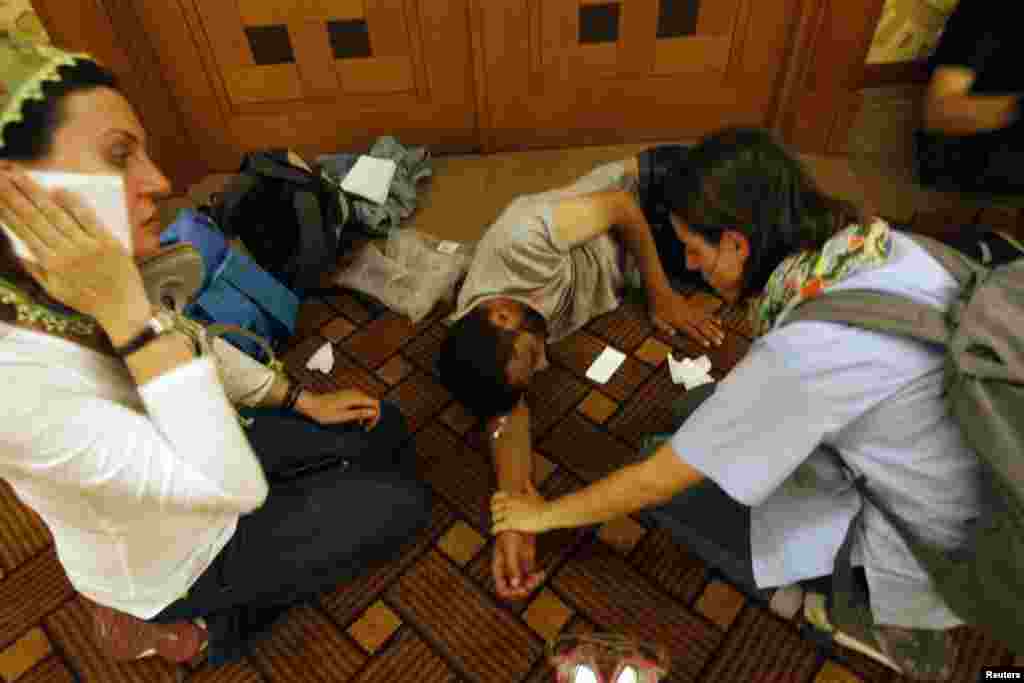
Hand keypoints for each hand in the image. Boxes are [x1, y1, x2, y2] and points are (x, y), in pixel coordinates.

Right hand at [0, 169, 149, 340]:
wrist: (122, 309)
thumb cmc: (88, 300)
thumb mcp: (55, 291)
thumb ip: (36, 270)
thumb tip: (18, 253)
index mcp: (50, 264)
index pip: (23, 231)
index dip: (7, 212)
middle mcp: (65, 252)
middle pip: (34, 218)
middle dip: (14, 196)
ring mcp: (87, 245)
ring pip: (56, 214)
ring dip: (35, 193)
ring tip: (19, 176)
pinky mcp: (108, 241)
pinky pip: (88, 218)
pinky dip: (73, 202)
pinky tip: (58, 189)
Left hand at [297, 388, 380, 428]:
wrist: (311, 404)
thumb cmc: (324, 411)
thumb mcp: (343, 416)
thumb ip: (359, 414)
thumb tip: (373, 412)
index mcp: (355, 398)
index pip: (375, 404)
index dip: (376, 415)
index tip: (370, 426)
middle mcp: (355, 393)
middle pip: (372, 403)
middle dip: (371, 416)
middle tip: (365, 428)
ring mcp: (351, 394)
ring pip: (365, 403)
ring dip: (365, 414)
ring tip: (359, 425)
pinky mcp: (347, 396)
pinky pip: (358, 403)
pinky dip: (359, 411)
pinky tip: (353, 419)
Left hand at [491, 482, 553, 534]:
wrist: (546, 514)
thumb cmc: (542, 505)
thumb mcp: (534, 494)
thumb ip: (529, 487)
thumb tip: (527, 480)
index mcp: (513, 496)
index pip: (496, 496)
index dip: (494, 501)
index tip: (496, 506)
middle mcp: (509, 503)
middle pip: (493, 507)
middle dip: (495, 512)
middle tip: (498, 517)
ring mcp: (509, 513)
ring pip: (495, 517)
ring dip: (495, 521)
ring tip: (498, 524)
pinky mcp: (511, 523)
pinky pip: (497, 526)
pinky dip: (494, 529)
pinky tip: (494, 531)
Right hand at [492, 531, 543, 599]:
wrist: (520, 524)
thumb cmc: (510, 534)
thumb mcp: (510, 550)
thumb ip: (512, 567)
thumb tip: (515, 584)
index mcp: (499, 569)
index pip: (502, 589)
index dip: (511, 593)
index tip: (520, 589)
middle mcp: (508, 572)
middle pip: (514, 590)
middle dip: (523, 590)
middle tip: (531, 585)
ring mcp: (518, 569)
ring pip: (524, 585)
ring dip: (532, 585)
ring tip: (538, 578)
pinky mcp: (527, 565)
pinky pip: (532, 577)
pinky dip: (537, 578)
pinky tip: (542, 573)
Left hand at [650, 290, 724, 347]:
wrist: (660, 291)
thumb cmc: (655, 307)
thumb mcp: (654, 318)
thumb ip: (663, 327)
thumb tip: (673, 334)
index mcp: (678, 320)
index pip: (691, 331)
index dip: (700, 338)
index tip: (708, 344)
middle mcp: (687, 316)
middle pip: (702, 327)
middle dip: (711, 335)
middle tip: (719, 342)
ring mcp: (691, 311)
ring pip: (706, 320)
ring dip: (715, 328)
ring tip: (722, 335)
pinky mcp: (692, 306)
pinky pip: (705, 312)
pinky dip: (713, 317)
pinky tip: (719, 322)